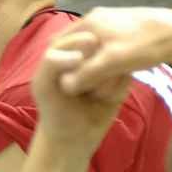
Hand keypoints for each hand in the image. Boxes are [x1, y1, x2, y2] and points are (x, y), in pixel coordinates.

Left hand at [32, 30, 130, 150]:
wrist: (74, 135)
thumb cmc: (54, 107)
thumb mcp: (44, 85)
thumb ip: (53, 61)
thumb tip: (86, 45)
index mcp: (66, 45)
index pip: (83, 36)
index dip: (79, 58)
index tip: (67, 80)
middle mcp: (88, 50)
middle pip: (105, 47)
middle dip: (94, 73)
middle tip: (81, 90)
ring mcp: (107, 62)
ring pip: (118, 61)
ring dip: (104, 84)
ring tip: (91, 95)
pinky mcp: (122, 77)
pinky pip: (127, 77)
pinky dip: (115, 92)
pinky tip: (104, 100)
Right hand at [57, 7, 171, 94]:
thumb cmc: (143, 46)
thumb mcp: (112, 63)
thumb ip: (87, 74)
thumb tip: (65, 87)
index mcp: (89, 21)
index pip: (58, 42)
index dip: (56, 62)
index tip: (58, 82)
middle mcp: (97, 16)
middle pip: (72, 42)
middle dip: (70, 62)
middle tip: (72, 83)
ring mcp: (111, 19)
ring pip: (87, 43)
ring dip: (86, 59)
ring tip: (89, 79)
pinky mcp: (124, 25)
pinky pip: (102, 42)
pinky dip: (100, 55)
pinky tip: (109, 69)